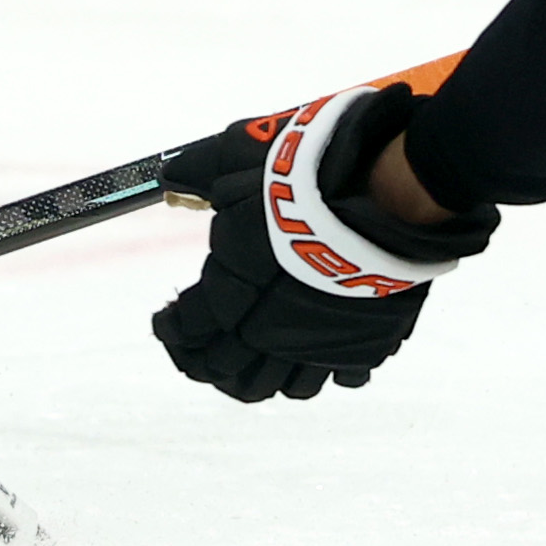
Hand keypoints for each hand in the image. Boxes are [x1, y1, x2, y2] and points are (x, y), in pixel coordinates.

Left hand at [151, 81, 492, 402]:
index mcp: (231, 292)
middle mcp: (269, 332)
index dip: (171, 329)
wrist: (378, 193)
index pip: (186, 330)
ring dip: (266, 377)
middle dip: (208, 364)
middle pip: (227, 373)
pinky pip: (342, 377)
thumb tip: (170, 175)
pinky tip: (322, 353)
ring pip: (286, 387)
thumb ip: (198, 171)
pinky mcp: (364, 345)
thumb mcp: (236, 157)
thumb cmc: (305, 177)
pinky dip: (329, 370)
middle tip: (204, 350)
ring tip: (260, 360)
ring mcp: (319, 344)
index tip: (167, 322)